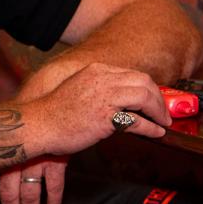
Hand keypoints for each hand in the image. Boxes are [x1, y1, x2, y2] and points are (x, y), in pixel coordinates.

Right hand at [19, 61, 170, 157]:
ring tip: (163, 122)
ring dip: (159, 111)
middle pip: (144, 82)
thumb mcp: (80, 90)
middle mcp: (102, 79)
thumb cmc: (56, 113)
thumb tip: (122, 103)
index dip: (149, 88)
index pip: (133, 74)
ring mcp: (104, 96)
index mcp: (96, 70)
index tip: (155, 100)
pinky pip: (137, 121)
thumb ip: (100, 91)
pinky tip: (156, 133)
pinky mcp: (105, 116)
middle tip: (163, 113)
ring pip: (145, 96)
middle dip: (159, 99)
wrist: (38, 124)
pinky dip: (151, 128)